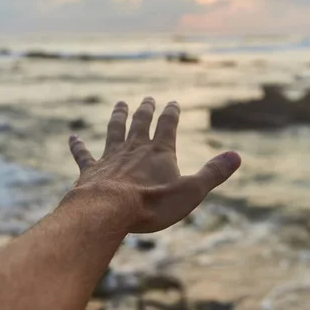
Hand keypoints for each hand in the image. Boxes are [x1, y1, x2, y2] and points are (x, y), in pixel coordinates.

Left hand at [69, 97, 240, 233]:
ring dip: (118, 117)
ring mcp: (111, 158)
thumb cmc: (152, 204)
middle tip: (147, 98)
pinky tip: (72, 138)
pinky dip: (78, 146)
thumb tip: (237, 156)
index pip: (168, 125)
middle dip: (146, 110)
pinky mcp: (91, 170)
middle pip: (141, 123)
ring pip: (114, 131)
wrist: (108, 210)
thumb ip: (213, 173)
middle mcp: (134, 149)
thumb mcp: (191, 191)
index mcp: (159, 152)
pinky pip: (83, 155)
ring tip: (119, 104)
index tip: (172, 102)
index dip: (171, 113)